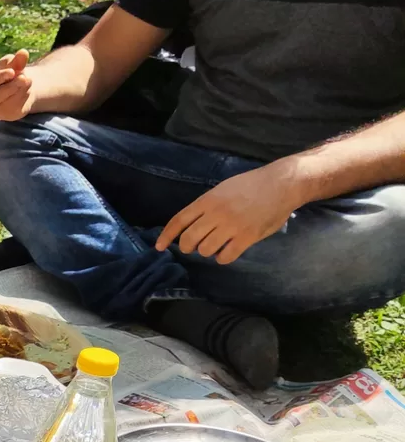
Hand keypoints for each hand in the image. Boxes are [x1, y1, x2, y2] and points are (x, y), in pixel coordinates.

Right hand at [0, 49, 33, 120]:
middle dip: (7, 88)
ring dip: (17, 92)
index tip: (12, 71)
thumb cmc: (7, 73)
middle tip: (23, 78)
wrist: (16, 86)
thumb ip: (15, 60)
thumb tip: (23, 52)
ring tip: (28, 80)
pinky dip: (22, 99)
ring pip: (2, 106)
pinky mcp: (5, 117)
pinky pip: (13, 110)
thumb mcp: (9, 64)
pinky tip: (27, 89)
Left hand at [156, 165, 300, 263]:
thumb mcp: (223, 189)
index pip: (179, 220)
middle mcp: (217, 213)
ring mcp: (232, 226)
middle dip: (188, 247)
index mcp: (208, 200)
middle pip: (189, 239)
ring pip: (205, 250)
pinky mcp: (247, 237)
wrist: (283, 183)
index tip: (158, 247)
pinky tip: (228, 251)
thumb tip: (188, 224)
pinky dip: (223, 258)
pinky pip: (225, 257)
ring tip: (217, 245)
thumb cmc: (252, 185)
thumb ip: (206, 205)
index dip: (166, 235)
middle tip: (195, 246)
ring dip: (208, 251)